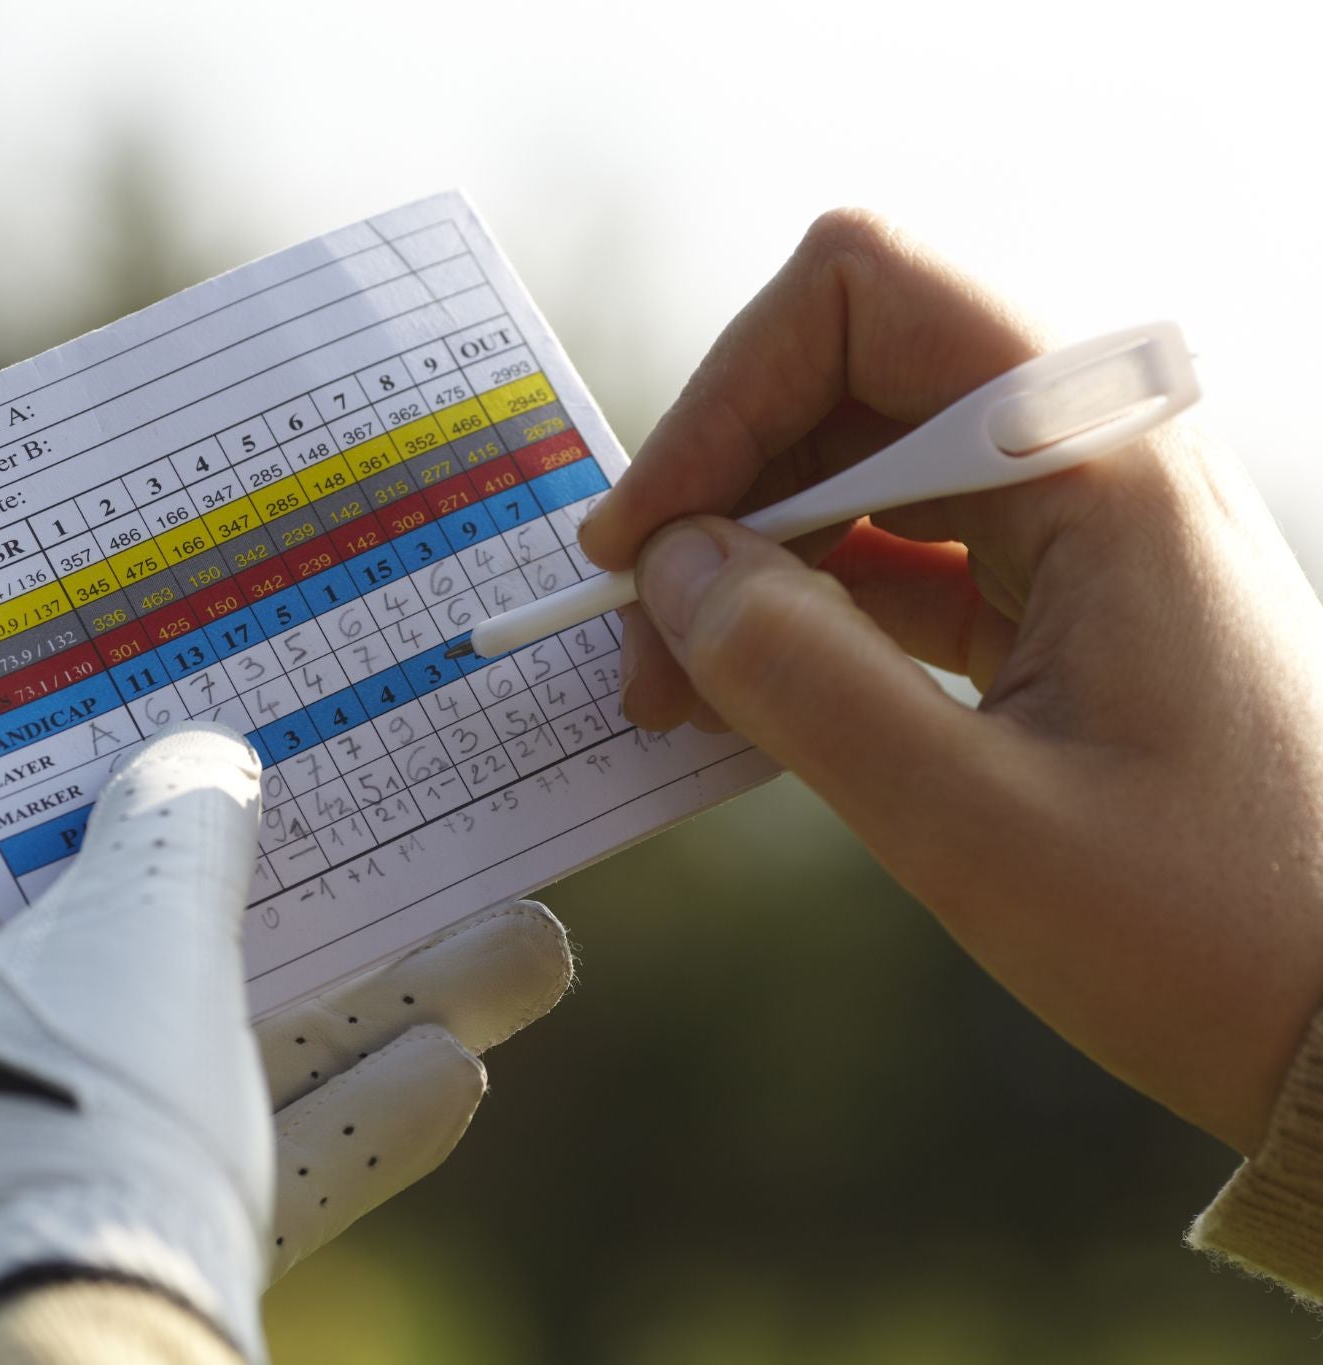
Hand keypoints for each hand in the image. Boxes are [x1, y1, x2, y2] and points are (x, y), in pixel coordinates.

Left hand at [0, 722, 573, 1364]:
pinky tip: (454, 1076)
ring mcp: (18, 1175)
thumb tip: (200, 758)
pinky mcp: (96, 1258)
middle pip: (125, 933)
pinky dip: (326, 1123)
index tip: (157, 690)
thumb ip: (176, 825)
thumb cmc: (70, 1133)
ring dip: (360, 1005)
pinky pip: (220, 1164)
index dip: (58, 743)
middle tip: (370, 803)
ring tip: (519, 948)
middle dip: (284, 884)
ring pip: (207, 1053)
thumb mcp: (137, 938)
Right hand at [577, 209, 1322, 1155]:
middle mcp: (1094, 450)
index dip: (722, 395)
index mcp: (1100, 459)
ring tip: (680, 687)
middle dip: (719, 491)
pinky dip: (807, 603)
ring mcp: (1082, 516)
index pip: (865, 295)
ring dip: (750, 555)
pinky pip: (898, 544)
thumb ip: (803, 681)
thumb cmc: (1209, 927)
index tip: (643, 543)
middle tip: (639, 640)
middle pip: (845, 373)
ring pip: (859, 461)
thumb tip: (669, 574)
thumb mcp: (974, 825)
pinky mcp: (1062, 586)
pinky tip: (752, 691)